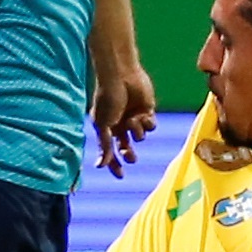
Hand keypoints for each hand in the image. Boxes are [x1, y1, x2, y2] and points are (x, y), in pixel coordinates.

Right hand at [92, 65, 157, 179]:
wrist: (121, 75)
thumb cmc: (107, 98)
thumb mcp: (103, 125)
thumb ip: (104, 146)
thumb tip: (100, 166)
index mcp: (106, 128)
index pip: (110, 151)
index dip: (114, 164)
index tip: (120, 176)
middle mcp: (120, 125)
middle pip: (126, 147)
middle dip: (129, 154)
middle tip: (131, 157)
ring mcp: (134, 118)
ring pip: (140, 136)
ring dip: (137, 132)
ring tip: (133, 121)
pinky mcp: (147, 110)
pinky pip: (151, 126)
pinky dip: (147, 123)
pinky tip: (143, 115)